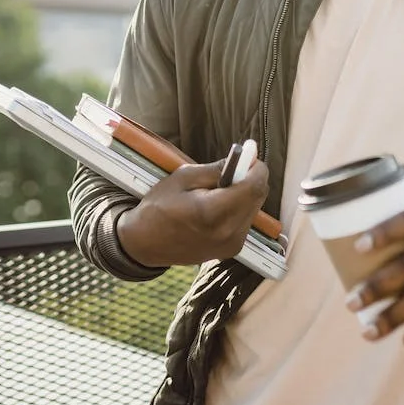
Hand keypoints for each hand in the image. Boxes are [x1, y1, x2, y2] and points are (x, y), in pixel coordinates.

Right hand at [116, 159, 270, 267]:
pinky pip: (245, 220)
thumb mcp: (182, 178)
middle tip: (233, 168)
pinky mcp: (231, 250)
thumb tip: (242, 159)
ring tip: (219, 190)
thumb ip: (215, 169)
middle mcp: (228, 232)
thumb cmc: (158, 207)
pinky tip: (218, 205)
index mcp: (214, 213)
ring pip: (253, 208)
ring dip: (244, 193)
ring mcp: (232, 244)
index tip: (249, 155)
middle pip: (258, 197)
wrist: (145, 244)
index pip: (254, 186)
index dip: (256, 167)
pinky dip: (238, 207)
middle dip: (250, 178)